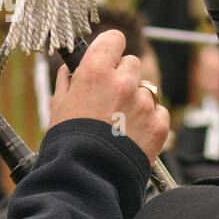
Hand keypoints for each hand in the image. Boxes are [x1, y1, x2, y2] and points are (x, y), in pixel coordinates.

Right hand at [49, 29, 170, 163]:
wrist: (87, 178)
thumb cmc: (68, 143)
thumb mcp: (58, 107)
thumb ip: (67, 83)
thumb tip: (69, 70)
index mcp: (95, 71)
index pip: (114, 39)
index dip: (111, 47)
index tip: (109, 56)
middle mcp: (123, 81)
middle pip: (132, 63)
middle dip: (123, 76)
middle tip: (110, 98)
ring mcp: (144, 103)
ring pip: (147, 88)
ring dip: (136, 99)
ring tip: (120, 123)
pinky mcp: (159, 124)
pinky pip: (159, 111)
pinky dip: (149, 120)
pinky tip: (133, 135)